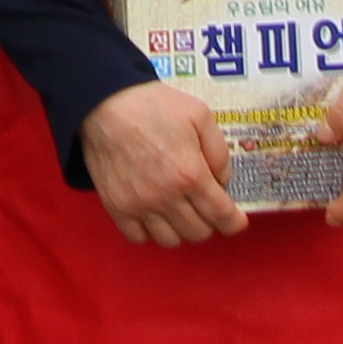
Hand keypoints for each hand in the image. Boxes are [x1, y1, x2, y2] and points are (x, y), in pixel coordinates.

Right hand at [77, 80, 248, 249]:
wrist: (105, 102)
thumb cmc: (153, 106)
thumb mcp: (200, 115)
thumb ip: (219, 151)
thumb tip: (222, 180)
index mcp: (190, 174)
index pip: (221, 216)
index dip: (234, 223)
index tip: (236, 221)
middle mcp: (166, 196)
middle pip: (198, 232)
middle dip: (209, 222)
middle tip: (205, 206)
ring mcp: (139, 205)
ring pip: (171, 240)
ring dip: (181, 229)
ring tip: (180, 211)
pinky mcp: (117, 206)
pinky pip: (139, 237)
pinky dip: (151, 232)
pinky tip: (154, 214)